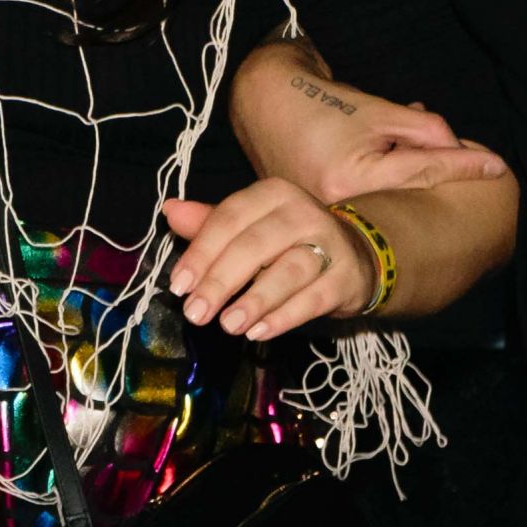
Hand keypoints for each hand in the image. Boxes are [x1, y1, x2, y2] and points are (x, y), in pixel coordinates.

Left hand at [164, 179, 370, 341]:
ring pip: (288, 271)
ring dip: (254, 300)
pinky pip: (314, 298)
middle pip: (254, 246)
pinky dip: (285, 316)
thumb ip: (210, 223)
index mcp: (271, 194)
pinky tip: (259, 332)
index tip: (178, 286)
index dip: (201, 253)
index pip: (229, 219)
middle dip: (220, 281)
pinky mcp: (347, 277)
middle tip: (195, 312)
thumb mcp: (249, 226)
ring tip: (227, 326)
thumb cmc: (287, 241)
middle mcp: (301, 212)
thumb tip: (170, 211)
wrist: (355, 255)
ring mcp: (330, 243)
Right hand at [228, 42, 506, 201]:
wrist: (261, 102)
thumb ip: (421, 130)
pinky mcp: (321, 213)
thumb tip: (455, 150)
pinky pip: (370, 202)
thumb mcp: (375, 109)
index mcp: (352, 177)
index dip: (464, 164)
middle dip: (438, 173)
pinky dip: (388, 186)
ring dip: (412, 180)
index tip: (501, 167)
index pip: (424, 170)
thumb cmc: (318, 100)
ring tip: (421, 164)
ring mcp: (328, 213)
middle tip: (478, 170)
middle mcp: (339, 204)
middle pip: (411, 192)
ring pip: (392, 199)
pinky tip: (394, 169)